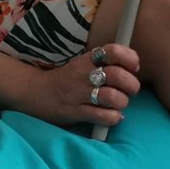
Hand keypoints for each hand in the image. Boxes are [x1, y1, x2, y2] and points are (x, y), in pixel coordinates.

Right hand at [27, 43, 141, 129]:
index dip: (129, 58)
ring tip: (120, 104)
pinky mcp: (74, 112)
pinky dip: (113, 117)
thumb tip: (133, 69)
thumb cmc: (67, 79)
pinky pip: (100, 116)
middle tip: (131, 90)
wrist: (34, 92)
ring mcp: (78, 94)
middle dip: (131, 84)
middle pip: (117, 75)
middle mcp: (83, 74)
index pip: (112, 51)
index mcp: (87, 60)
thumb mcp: (83, 65)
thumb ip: (105, 64)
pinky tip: (113, 116)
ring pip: (111, 96)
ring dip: (122, 102)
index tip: (134, 67)